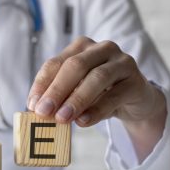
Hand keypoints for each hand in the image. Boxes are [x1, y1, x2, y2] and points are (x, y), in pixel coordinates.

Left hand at [26, 37, 166, 159]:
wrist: (137, 100)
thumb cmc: (100, 94)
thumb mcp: (77, 92)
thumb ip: (60, 97)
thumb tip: (38, 110)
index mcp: (81, 47)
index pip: (55, 63)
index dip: (42, 84)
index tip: (32, 105)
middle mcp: (102, 49)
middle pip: (75, 66)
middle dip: (56, 90)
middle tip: (43, 112)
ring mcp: (122, 62)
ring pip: (96, 78)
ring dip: (76, 100)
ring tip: (62, 118)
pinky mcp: (136, 81)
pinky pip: (114, 95)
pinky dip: (97, 110)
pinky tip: (83, 121)